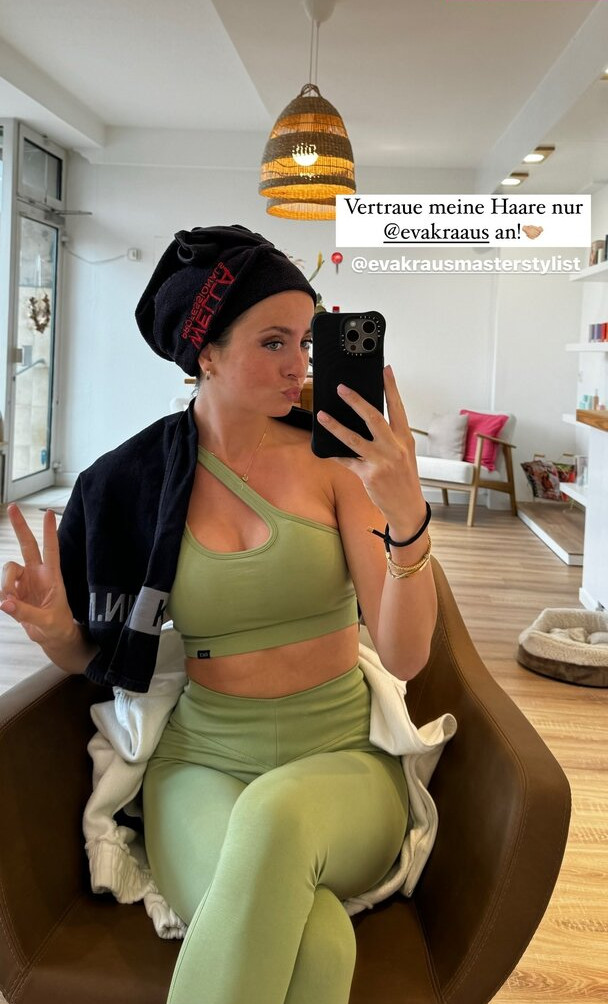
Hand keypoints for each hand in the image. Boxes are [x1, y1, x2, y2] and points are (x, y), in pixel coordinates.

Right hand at [0, 505, 78, 650]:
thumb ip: (25, 612)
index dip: (49, 532)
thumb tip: (4, 603)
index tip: (48, 513)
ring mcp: (24, 581)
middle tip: (12, 507)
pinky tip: (7, 606)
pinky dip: (2, 596)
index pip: (51, 550)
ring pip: (8, 568)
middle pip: (28, 545)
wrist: (52, 637)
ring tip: (9, 603)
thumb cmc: (57, 626)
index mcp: (52, 577)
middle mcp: (38, 574)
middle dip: (20, 526)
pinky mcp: (14, 591)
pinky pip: (2, 587)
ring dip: (5, 583)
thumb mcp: (46, 621)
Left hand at [316, 365, 426, 533]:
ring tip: (322, 415)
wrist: (408, 508)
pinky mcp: (368, 475)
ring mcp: (381, 462)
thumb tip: (367, 418)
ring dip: (335, 426)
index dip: (391, 387)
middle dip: (355, 401)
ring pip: (353, 438)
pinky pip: (346, 460)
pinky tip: (323, 448)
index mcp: (405, 439)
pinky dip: (334, 454)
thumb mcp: (404, 454)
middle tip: (341, 388)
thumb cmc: (405, 478)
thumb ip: (390, 437)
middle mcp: (394, 448)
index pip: (398, 408)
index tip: (385, 369)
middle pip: (373, 417)